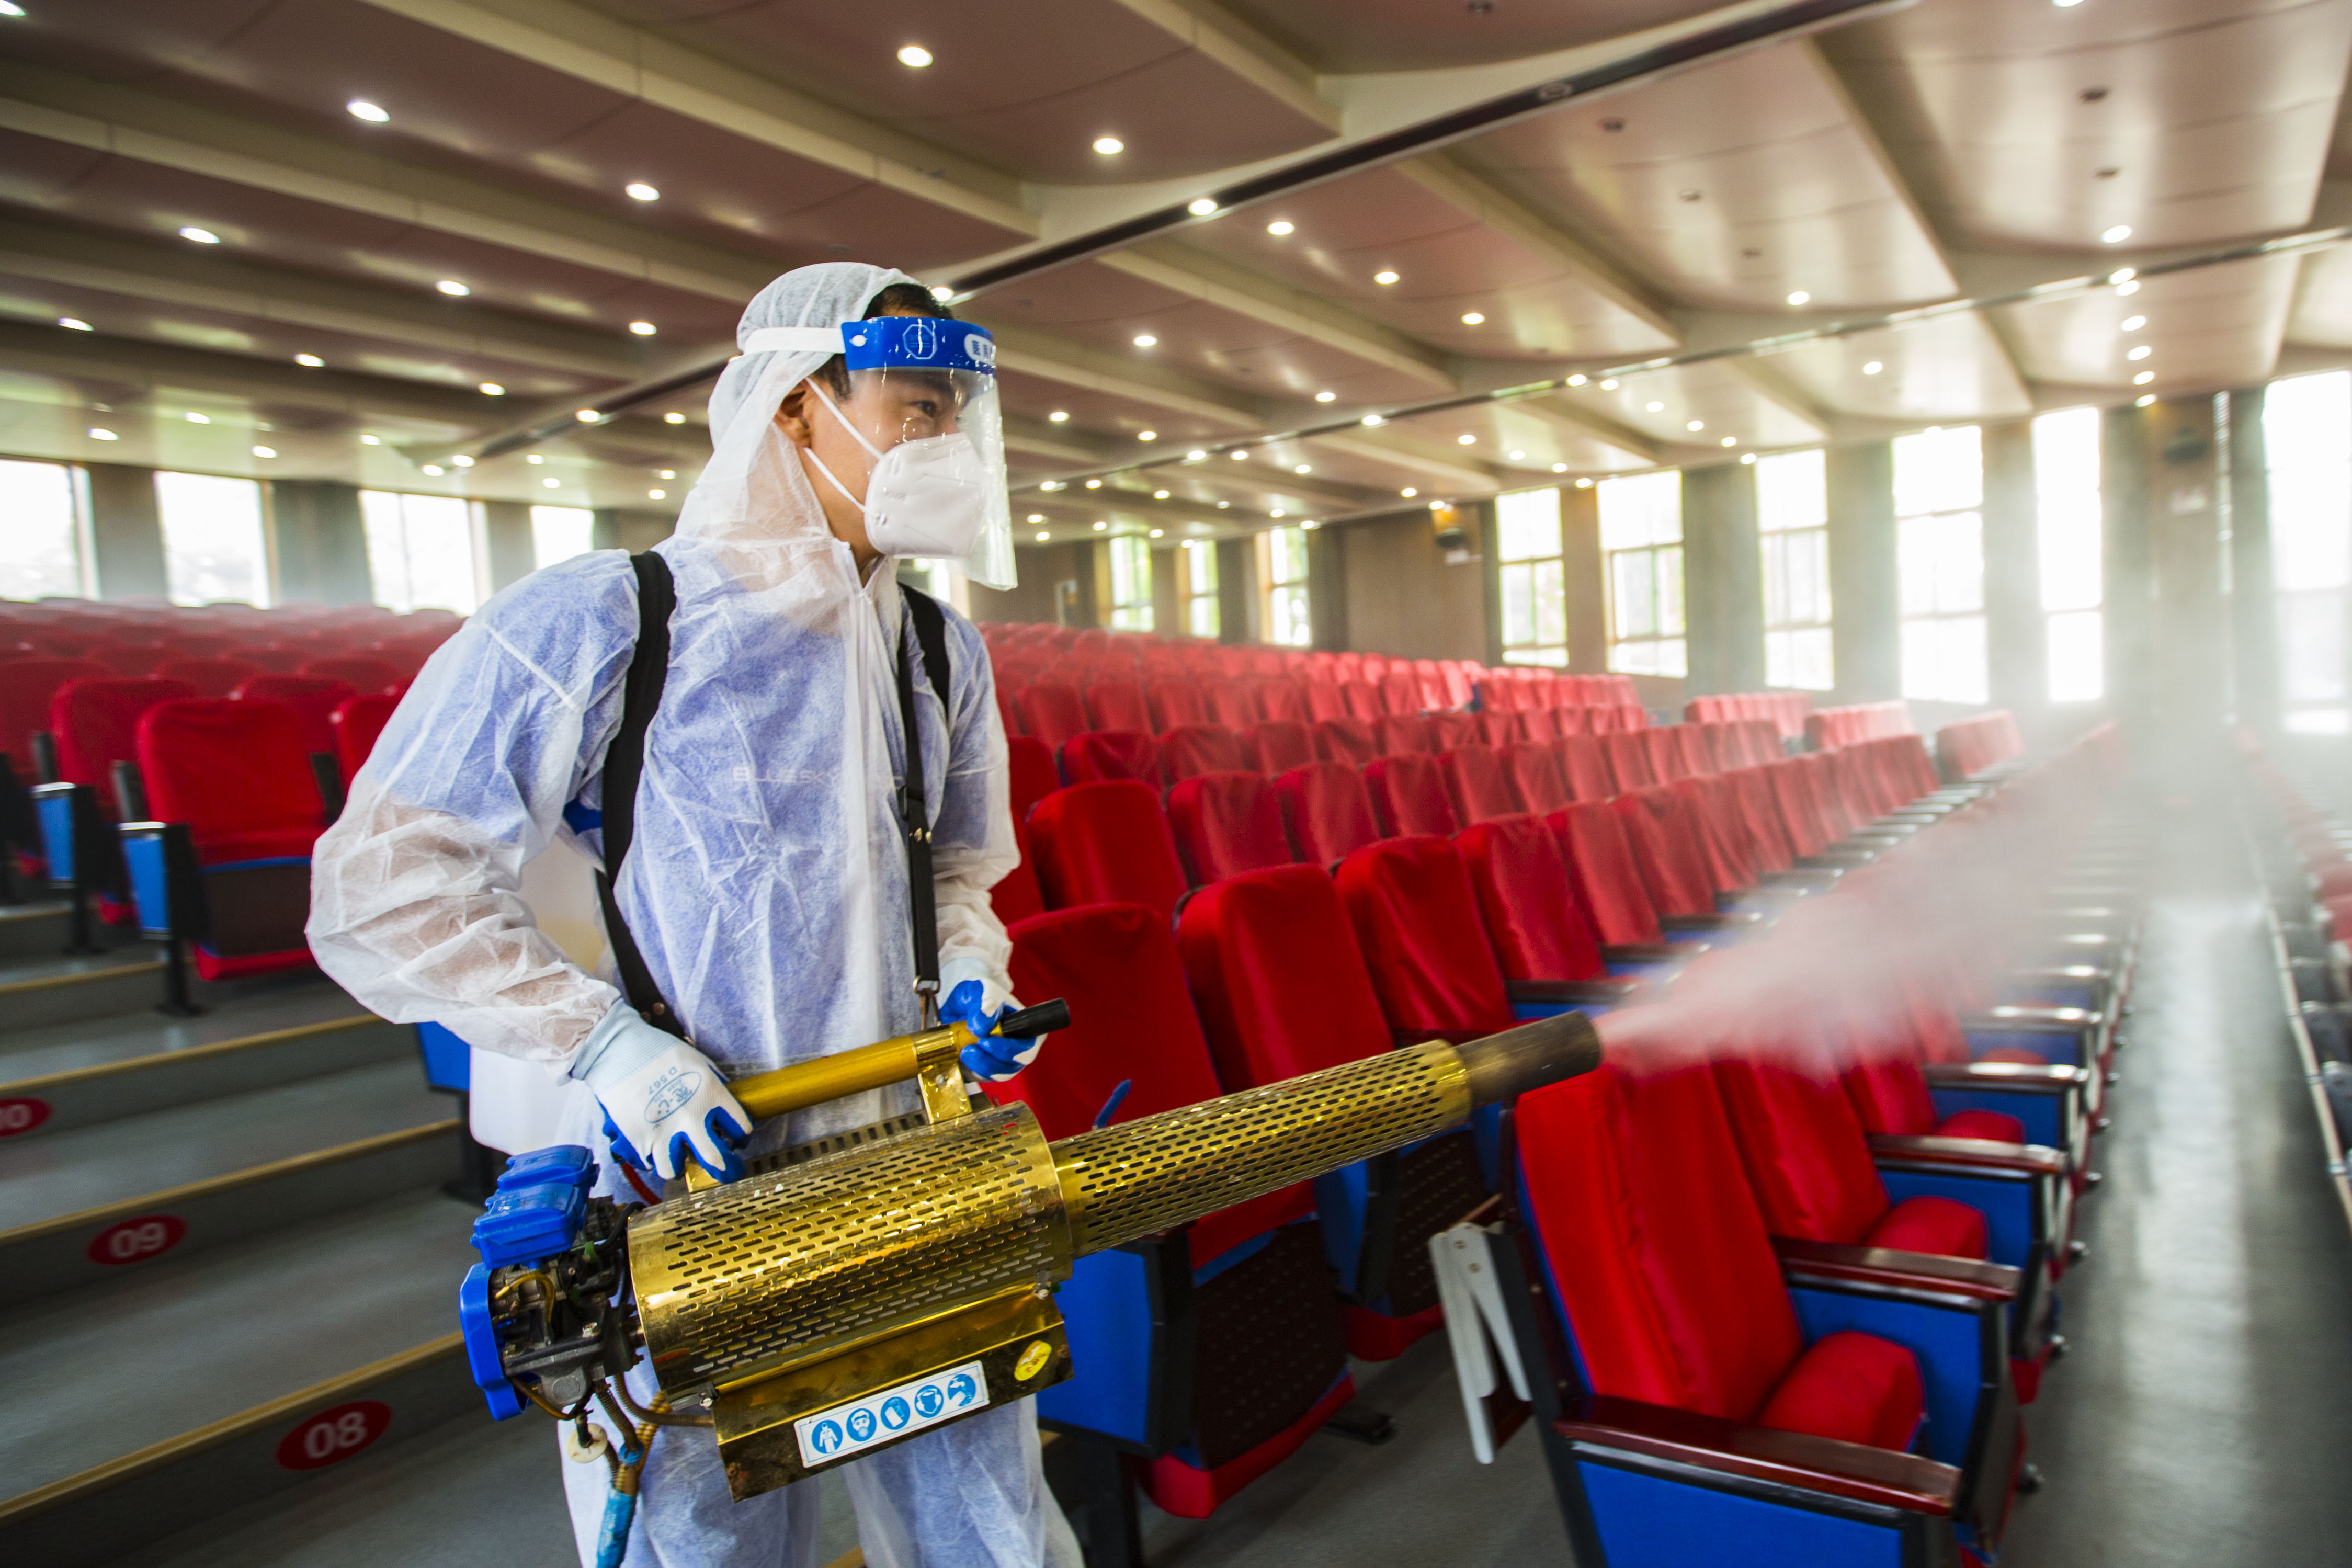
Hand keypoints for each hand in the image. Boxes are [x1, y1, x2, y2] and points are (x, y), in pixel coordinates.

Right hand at [571, 1003, 748, 1180]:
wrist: (618, 1051)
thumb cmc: (658, 1052)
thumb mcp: (698, 1063)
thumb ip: (715, 1086)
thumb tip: (725, 1107)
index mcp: (710, 1095)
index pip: (739, 1128)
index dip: (741, 1136)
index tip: (736, 1139)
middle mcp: (689, 1118)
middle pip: (716, 1160)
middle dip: (727, 1171)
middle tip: (728, 1171)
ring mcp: (662, 1132)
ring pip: (676, 1170)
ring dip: (680, 1166)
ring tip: (680, 1156)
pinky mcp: (637, 1140)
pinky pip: (649, 1163)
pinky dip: (653, 1158)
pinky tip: (655, 1145)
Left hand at [941, 977, 1044, 1081]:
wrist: (958, 1007)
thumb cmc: (977, 996)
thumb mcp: (979, 990)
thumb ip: (985, 1001)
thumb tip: (983, 1024)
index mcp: (1025, 1027)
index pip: (1030, 1045)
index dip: (1012, 1049)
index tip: (987, 1040)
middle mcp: (1018, 1048)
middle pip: (1015, 1064)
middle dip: (993, 1060)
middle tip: (973, 1045)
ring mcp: (1002, 1061)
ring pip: (999, 1075)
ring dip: (980, 1066)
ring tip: (964, 1051)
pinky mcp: (984, 1070)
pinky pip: (981, 1078)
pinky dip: (970, 1070)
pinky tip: (960, 1057)